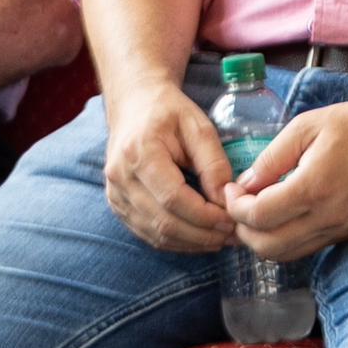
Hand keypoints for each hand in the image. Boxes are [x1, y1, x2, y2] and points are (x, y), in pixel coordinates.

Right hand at [99, 77, 239, 256]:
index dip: (206, 217)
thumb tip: (227, 201)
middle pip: (164, 222)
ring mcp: (115, 193)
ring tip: (221, 238)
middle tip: (233, 235)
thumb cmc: (168, 112)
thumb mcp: (198, 126)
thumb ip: (214, 163)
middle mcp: (120, 176)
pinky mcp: (117, 205)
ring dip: (192, 243)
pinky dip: (176, 242)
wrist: (134, 104)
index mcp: (139, 152)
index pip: (173, 198)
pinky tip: (199, 237)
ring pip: (156, 234)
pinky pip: (148, 234)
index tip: (233, 220)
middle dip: (203, 235)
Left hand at [230, 92, 347, 261]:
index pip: (259, 216)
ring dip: (262, 239)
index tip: (229, 190)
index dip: (234, 206)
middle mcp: (328, 217)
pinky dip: (285, 239)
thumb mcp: (308, 125)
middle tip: (236, 204)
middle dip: (242, 229)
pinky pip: (308, 248)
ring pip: (288, 254)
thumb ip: (272, 157)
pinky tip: (279, 215)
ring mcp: (341, 230)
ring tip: (254, 210)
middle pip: (268, 246)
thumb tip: (245, 183)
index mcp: (314, 188)